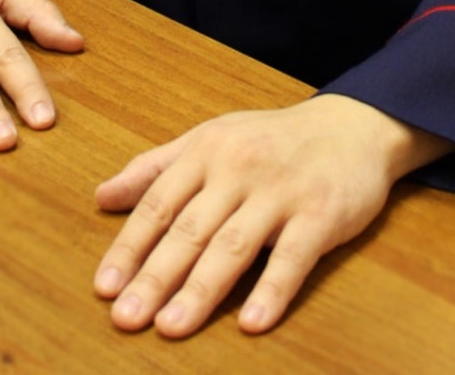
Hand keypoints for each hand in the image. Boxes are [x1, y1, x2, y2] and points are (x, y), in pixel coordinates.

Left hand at [93, 94, 453, 336]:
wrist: (352, 126)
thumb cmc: (271, 140)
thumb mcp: (210, 139)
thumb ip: (156, 168)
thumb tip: (102, 197)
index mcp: (207, 150)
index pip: (159, 203)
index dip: (130, 246)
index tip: (104, 287)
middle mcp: (239, 167)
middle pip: (190, 229)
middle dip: (155, 276)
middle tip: (125, 318)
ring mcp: (280, 191)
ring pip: (233, 245)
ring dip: (200, 290)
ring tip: (170, 328)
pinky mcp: (320, 213)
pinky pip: (293, 257)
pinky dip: (272, 291)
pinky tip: (252, 323)